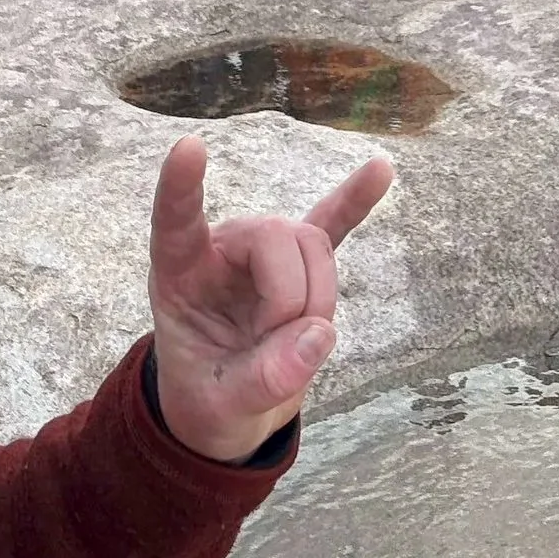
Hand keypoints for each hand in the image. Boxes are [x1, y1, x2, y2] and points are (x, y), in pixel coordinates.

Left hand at [148, 135, 393, 463]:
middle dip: (292, 300)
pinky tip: (381, 170)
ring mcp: (263, 252)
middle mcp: (223, 248)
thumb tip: (318, 335)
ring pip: (311, 244)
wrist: (229, 410)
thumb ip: (260, 381)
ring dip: (320, 297)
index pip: (177, 221)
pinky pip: (332, 226)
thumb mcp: (220, 408)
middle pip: (274, 238)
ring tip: (302, 342)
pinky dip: (354, 202)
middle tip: (283, 354)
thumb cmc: (208, 401)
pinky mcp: (299, 265)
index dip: (181, 186)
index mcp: (181, 274)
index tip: (190, 147)